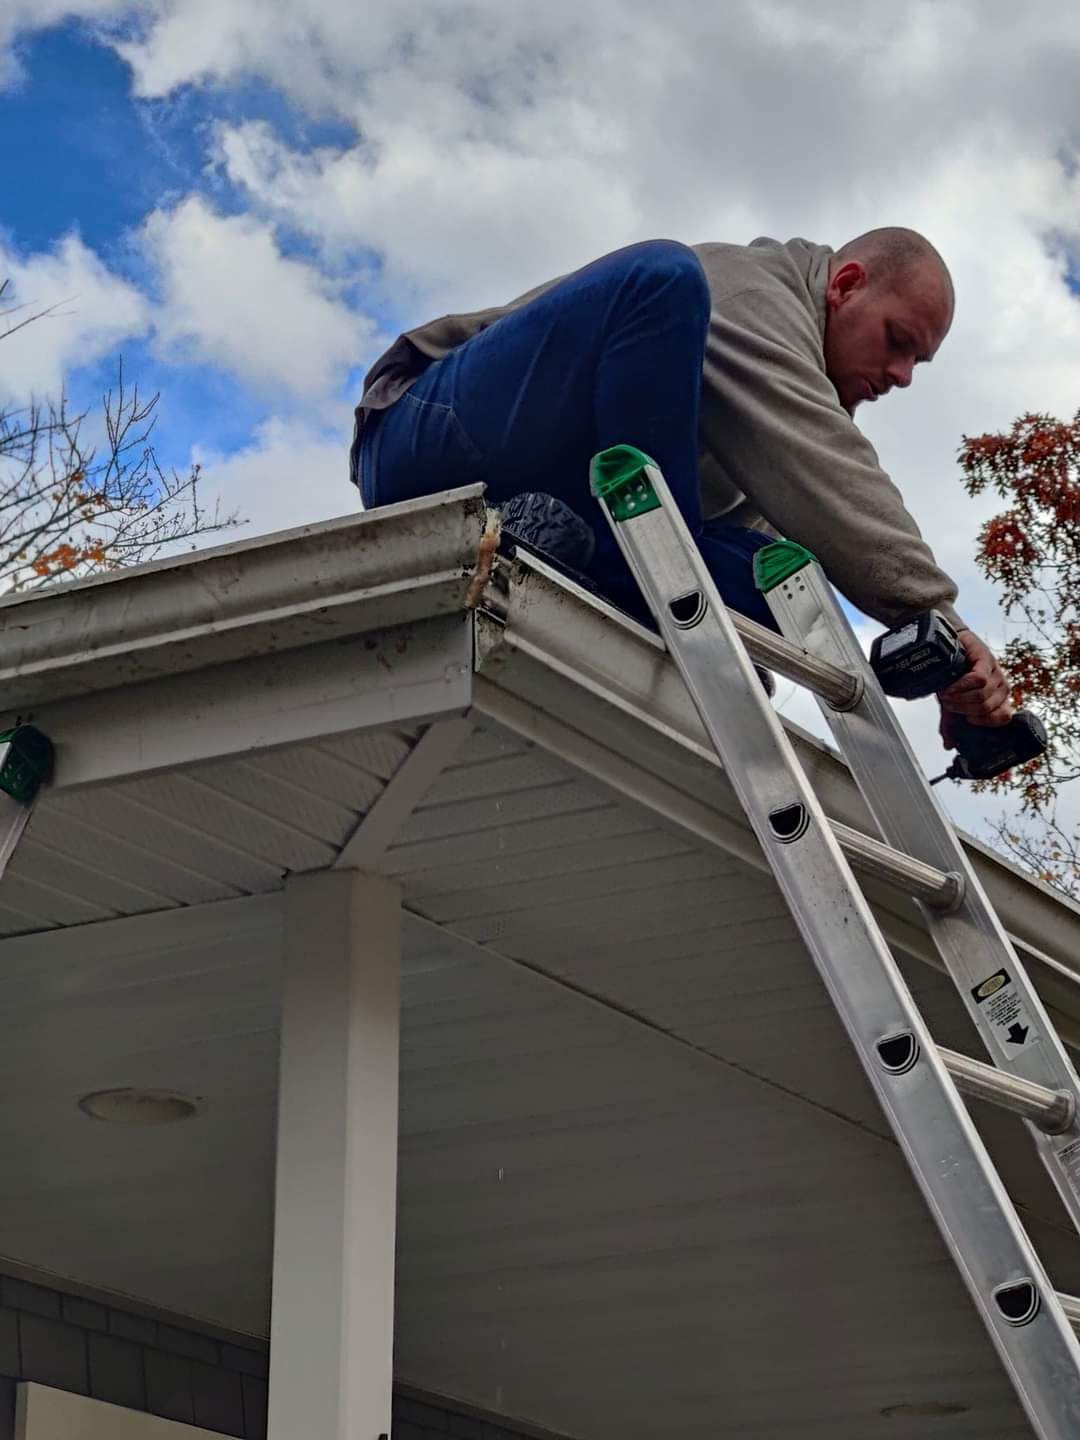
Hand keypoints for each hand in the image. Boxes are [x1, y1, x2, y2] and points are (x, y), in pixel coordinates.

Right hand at [937, 629, 1012, 746]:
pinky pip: (978, 679)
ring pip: (982, 694)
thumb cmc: (954, 677)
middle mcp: (1002, 688)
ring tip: (947, 694)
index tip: (965, 718)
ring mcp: (996, 673)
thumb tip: (948, 746)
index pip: (1003, 718)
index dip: (983, 722)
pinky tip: (951, 686)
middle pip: (986, 707)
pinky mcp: (987, 660)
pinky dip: (961, 685)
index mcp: (999, 701)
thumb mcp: (953, 704)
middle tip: (949, 703)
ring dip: (959, 697)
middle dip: (963, 708)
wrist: (948, 649)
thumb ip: (952, 724)